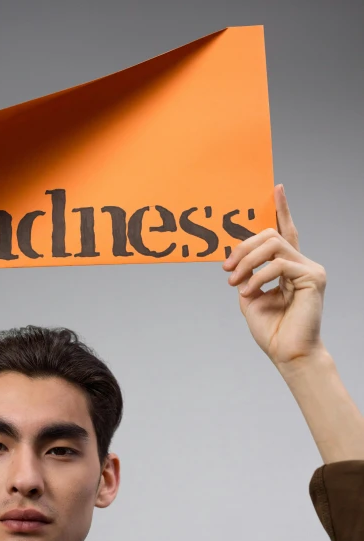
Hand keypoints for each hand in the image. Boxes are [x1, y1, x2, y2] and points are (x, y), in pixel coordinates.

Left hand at [222, 185, 326, 367]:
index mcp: (288, 267)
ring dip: (247, 261)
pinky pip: (279, 264)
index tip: (276, 187)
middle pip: (271, 235)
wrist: (287, 353)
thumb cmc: (272, 330)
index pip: (285, 231)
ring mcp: (309, 269)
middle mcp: (302, 263)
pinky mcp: (313, 277)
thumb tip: (236, 259)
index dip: (281, 209)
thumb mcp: (250, 296)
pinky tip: (248, 292)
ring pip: (273, 244)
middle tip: (226, 268)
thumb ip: (246, 274)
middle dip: (243, 246)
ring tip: (235, 281)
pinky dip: (258, 276)